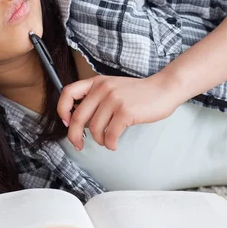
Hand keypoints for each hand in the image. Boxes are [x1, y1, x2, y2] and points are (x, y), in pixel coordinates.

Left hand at [57, 73, 181, 150]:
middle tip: (78, 145)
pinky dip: (110, 144)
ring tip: (107, 141)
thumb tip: (80, 121)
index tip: (67, 122)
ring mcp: (114, 99)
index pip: (68, 93)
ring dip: (99, 141)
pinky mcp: (125, 112)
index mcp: (97, 82)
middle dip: (75, 136)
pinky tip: (114, 144)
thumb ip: (97, 97)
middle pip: (78, 117)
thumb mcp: (113, 87)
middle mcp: (103, 89)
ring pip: (95, 129)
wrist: (163, 88)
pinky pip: (110, 135)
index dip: (62, 110)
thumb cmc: (139, 93)